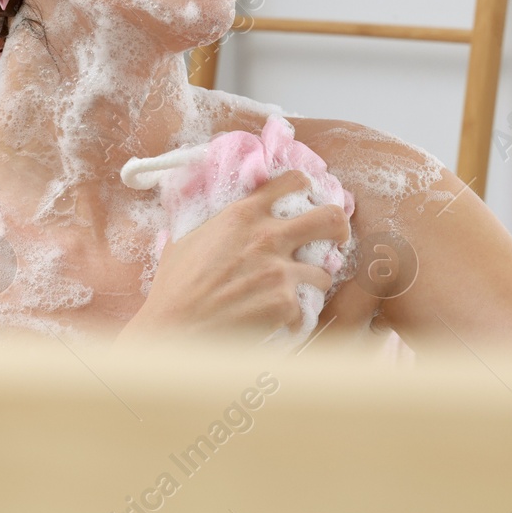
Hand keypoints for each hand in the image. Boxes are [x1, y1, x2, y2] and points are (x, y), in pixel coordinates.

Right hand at [116, 171, 345, 341]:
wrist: (174, 330)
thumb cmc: (173, 289)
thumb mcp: (184, 241)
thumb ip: (206, 224)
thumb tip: (196, 211)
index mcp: (242, 215)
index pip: (291, 182)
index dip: (305, 186)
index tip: (308, 196)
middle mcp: (267, 237)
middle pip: (330, 218)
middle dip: (339, 228)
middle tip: (336, 240)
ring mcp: (279, 271)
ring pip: (324, 272)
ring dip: (312, 284)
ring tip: (296, 295)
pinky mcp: (286, 303)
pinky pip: (305, 309)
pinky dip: (294, 319)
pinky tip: (278, 324)